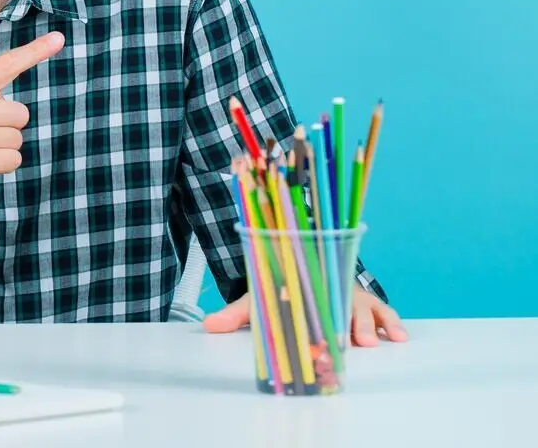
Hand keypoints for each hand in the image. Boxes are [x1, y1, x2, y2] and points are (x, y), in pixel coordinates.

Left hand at [204, 285, 407, 345]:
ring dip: (370, 324)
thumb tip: (209, 325)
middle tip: (355, 340)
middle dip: (348, 323)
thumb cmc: (284, 290)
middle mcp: (328, 291)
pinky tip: (400, 337)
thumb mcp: (260, 299)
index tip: (318, 330)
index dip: (314, 314)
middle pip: (340, 305)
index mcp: (303, 288)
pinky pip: (382, 311)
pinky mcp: (366, 304)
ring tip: (374, 342)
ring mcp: (349, 297)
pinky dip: (392, 322)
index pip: (308, 299)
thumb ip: (236, 313)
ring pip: (363, 308)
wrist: (304, 266)